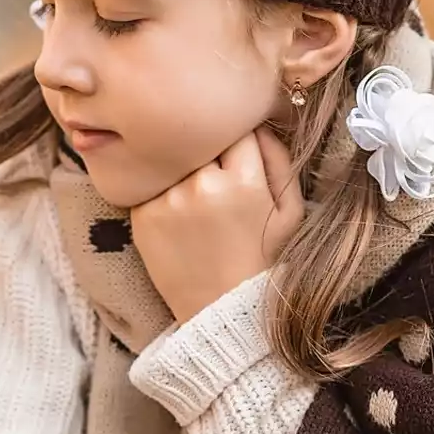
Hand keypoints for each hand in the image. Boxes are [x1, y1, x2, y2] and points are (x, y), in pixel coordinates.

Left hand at [130, 127, 303, 323]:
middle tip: (218, 172)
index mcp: (244, 182)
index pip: (237, 128)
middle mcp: (202, 186)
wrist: (222, 312)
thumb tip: (257, 121)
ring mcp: (168, 200)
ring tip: (199, 197)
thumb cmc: (263, 261)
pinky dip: (165, 189)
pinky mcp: (142, 215)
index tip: (239, 150)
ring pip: (175, 159)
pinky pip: (154, 183)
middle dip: (210, 149)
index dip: (240, 135)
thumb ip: (280, 160)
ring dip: (185, 167)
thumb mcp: (291, 212)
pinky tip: (180, 214)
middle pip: (201, 140)